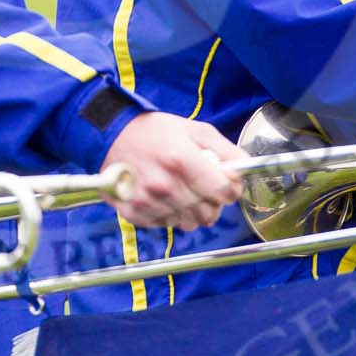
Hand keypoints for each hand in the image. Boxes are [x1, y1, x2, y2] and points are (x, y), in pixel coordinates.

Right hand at [101, 113, 245, 230]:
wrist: (111, 136)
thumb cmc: (156, 131)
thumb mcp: (196, 130)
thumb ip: (226, 150)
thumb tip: (244, 170)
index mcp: (181, 160)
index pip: (224, 191)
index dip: (231, 188)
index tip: (226, 183)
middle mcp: (164, 185)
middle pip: (209, 212)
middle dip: (211, 200)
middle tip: (201, 185)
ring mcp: (148, 202)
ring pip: (189, 223)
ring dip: (191, 210)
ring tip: (180, 190)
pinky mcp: (134, 214)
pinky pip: (167, 225)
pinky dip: (170, 214)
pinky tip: (162, 196)